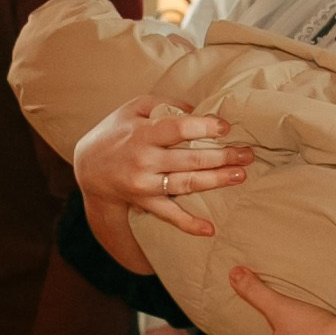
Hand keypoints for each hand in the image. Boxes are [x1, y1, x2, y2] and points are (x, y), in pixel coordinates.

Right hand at [72, 97, 250, 240]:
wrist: (88, 167)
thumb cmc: (116, 132)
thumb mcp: (134, 108)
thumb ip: (165, 105)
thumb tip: (198, 109)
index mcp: (142, 133)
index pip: (177, 129)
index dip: (203, 128)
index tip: (225, 128)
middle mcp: (144, 160)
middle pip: (189, 159)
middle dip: (222, 157)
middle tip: (247, 154)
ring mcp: (144, 184)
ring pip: (186, 184)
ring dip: (216, 181)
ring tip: (240, 176)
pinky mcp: (145, 202)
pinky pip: (169, 215)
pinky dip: (189, 224)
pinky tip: (209, 229)